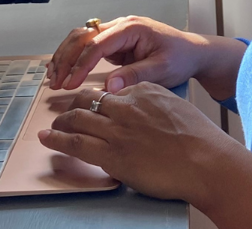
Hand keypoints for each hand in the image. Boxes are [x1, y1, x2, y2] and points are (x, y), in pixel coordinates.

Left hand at [38, 84, 251, 226]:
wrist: (205, 160)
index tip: (93, 103)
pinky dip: (56, 140)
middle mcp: (126, 106)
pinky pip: (75, 143)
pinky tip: (46, 138)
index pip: (113, 91)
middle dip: (73, 104)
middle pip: (89, 100)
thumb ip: (156, 107)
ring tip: (52, 125)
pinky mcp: (110, 154)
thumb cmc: (200, 139)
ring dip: (61, 121)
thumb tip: (146, 116)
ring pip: (77, 118)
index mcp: (144, 91)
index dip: (99, 98)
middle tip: (64, 111)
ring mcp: (116, 130)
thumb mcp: (178, 108)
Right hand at [48, 15, 231, 93]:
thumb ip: (136, 77)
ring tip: (53, 78)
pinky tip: (63, 72)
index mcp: (131, 28)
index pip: (97, 44)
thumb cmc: (181, 58)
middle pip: (82, 36)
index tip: (71, 85)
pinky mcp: (115, 43)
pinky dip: (74, 58)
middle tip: (56, 82)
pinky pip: (88, 47)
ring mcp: (116, 33)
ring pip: (81, 39)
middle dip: (66, 58)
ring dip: (65, 57)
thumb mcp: (162, 70)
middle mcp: (120, 26)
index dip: (81, 65)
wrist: (193, 52)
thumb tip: (110, 88)